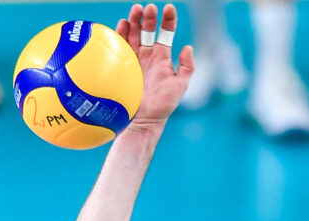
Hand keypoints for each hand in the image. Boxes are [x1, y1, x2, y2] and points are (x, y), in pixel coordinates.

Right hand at [117, 4, 193, 129]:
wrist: (143, 120)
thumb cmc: (163, 105)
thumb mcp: (180, 86)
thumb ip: (187, 67)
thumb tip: (188, 48)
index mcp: (162, 57)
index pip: (166, 32)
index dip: (168, 19)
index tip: (168, 8)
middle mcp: (148, 56)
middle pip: (148, 30)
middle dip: (148, 17)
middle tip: (148, 8)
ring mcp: (134, 60)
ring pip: (133, 35)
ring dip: (134, 21)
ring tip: (135, 11)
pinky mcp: (121, 67)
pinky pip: (120, 48)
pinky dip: (120, 35)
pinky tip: (121, 25)